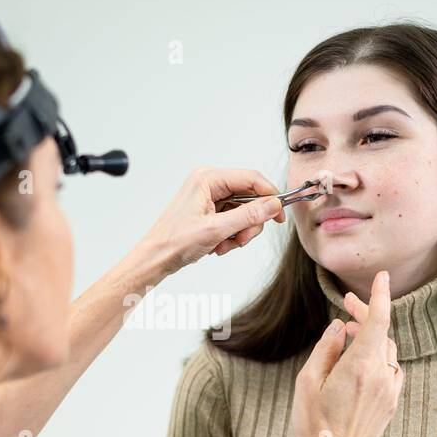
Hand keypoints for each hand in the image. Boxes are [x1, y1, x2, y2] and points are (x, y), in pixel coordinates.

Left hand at [140, 167, 286, 277]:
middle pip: (249, 197)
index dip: (270, 196)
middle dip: (249, 222)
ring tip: (224, 245)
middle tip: (241, 239)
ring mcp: (209, 197)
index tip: (280, 215)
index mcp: (208, 178)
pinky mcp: (209, 210)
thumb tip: (273, 205)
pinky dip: (231, 235)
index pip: (251, 178)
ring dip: (239, 232)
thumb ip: (249, 215)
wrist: (156, 258)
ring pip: (243, 211)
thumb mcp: (217, 229)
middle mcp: (209, 183)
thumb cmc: (174, 241)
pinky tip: (219, 245)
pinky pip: (233, 219)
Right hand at [291, 270, 404, 436]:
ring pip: (388, 350)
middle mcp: (381, 375)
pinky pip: (391, 369)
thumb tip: (341, 327)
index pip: (379, 319)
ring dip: (372, 337)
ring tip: (350, 333)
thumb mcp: (308, 380)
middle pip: (382, 332)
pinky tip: (361, 361)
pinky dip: (380, 357)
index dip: (380, 294)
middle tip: (347, 305)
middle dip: (366, 314)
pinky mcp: (392, 404)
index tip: (381, 276)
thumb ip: (327, 348)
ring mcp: (390, 391)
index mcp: (360, 366)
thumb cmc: (313, 423)